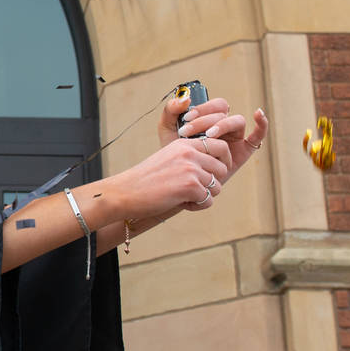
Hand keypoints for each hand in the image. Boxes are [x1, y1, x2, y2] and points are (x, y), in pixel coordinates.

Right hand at [113, 136, 229, 218]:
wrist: (125, 192)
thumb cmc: (145, 180)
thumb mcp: (169, 159)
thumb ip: (190, 158)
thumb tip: (217, 167)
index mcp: (185, 144)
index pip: (220, 145)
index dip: (224, 161)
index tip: (217, 173)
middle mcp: (190, 153)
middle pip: (222, 168)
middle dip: (214, 183)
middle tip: (196, 190)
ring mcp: (191, 169)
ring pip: (217, 187)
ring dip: (203, 196)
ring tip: (184, 197)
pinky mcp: (190, 186)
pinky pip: (208, 200)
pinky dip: (197, 206)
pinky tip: (181, 203)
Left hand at [163, 96, 268, 183]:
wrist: (179, 178)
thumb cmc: (175, 153)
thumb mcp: (167, 130)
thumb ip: (170, 111)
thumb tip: (185, 98)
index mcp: (210, 118)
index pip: (213, 105)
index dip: (202, 108)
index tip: (185, 119)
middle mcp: (225, 125)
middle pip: (223, 113)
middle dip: (205, 120)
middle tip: (188, 131)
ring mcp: (235, 137)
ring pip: (236, 121)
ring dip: (223, 125)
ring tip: (208, 136)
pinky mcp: (244, 151)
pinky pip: (258, 136)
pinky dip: (262, 124)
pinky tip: (258, 114)